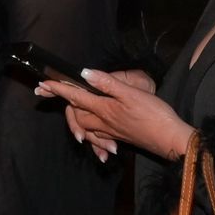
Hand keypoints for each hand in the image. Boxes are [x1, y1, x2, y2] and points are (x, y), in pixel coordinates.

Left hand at [36, 69, 191, 163]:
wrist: (170, 140)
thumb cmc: (154, 115)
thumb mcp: (131, 93)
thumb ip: (107, 83)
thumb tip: (85, 73)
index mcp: (104, 108)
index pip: (76, 97)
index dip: (59, 88)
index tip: (43, 83)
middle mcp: (103, 122)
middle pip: (76, 114)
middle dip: (64, 105)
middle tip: (52, 94)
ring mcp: (111, 132)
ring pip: (86, 128)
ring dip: (76, 122)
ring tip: (70, 115)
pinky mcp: (120, 138)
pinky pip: (99, 138)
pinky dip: (92, 137)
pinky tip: (95, 138)